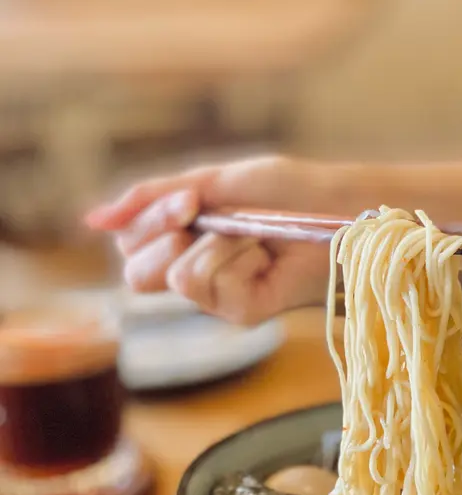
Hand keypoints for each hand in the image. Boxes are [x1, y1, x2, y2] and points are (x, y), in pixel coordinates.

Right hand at [85, 156, 334, 323]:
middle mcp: (194, 273)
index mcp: (184, 240)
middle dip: (164, 234)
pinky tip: (266, 255)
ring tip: (251, 235)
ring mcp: (217, 297)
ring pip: (171, 278)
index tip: (189, 198)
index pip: (129, 244)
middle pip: (135, 273)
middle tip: (202, 213)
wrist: (337, 208)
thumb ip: (152, 199)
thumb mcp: (213, 182)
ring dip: (212, 243)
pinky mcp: (239, 312)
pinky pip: (206, 284)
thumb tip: (90, 219)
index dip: (147, 220)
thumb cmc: (286, 192)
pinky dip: (235, 257)